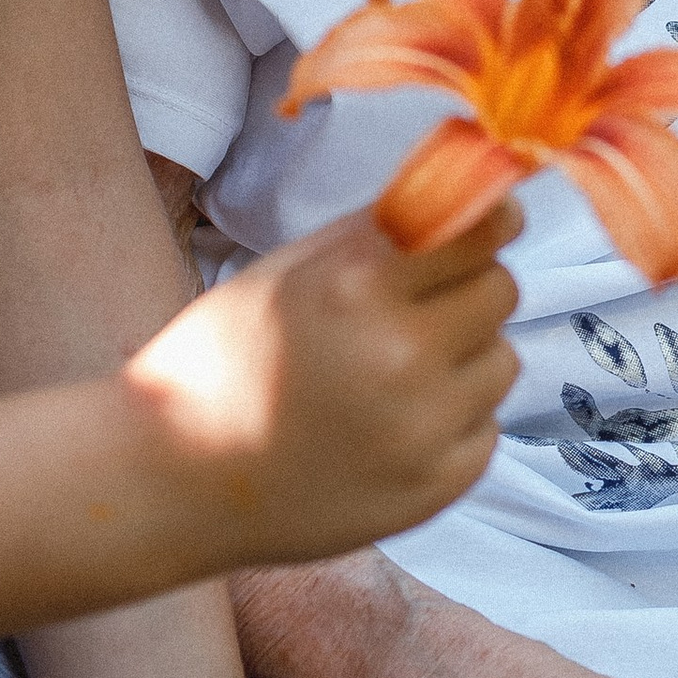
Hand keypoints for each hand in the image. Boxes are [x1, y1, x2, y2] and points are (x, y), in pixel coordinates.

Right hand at [125, 203, 518, 568]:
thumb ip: (378, 230)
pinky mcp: (435, 489)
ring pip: (501, 360)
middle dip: (467, 287)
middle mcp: (401, 358)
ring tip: (395, 370)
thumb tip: (463, 189)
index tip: (487, 223)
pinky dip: (455, 419)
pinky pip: (486, 426)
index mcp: (357, 289)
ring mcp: (423, 432)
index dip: (487, 223)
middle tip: (415, 305)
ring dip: (465, 355)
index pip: (481, 233)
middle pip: (500, 292)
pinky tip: (394, 421)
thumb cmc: (223, 361)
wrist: (177, 483)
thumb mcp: (288, 270)